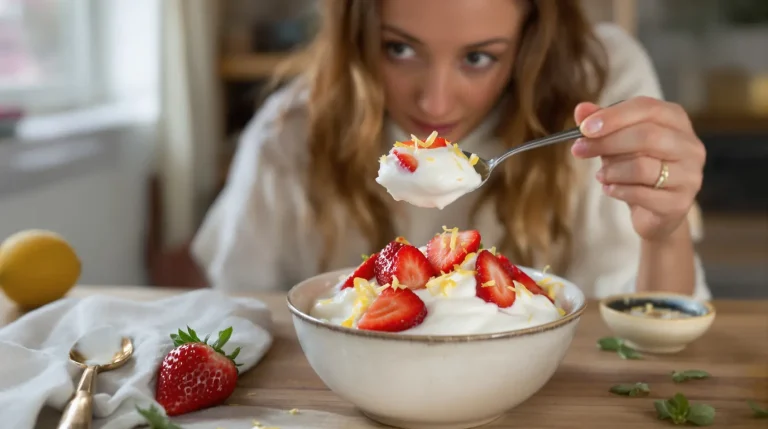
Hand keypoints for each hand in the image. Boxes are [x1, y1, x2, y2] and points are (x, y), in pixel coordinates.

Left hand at [570, 96, 705, 241]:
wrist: (655, 211)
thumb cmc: (637, 167)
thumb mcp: (617, 142)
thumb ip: (601, 124)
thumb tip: (581, 110)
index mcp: (675, 120)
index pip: (647, 108)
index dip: (613, 116)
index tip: (584, 128)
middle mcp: (690, 145)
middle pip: (646, 136)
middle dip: (606, 143)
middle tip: (579, 150)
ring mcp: (689, 175)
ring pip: (642, 167)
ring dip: (611, 171)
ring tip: (600, 175)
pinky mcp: (680, 202)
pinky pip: (642, 194)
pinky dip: (618, 190)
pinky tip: (609, 189)